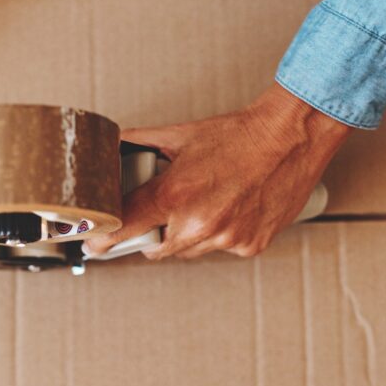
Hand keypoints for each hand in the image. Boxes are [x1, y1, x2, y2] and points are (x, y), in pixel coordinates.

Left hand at [84, 83, 352, 259]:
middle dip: (152, 233)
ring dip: (187, 234)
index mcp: (176, 195)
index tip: (94, 243)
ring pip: (188, 251)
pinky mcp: (250, 246)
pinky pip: (221, 249)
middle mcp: (200, 222)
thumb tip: (110, 149)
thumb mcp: (179, 136)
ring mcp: (227, 238)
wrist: (291, 136)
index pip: (124, 228)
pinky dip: (220, 235)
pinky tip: (229, 208)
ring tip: (204, 201)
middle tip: (161, 211)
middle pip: (155, 248)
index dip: (104, 238)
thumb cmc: (240, 135)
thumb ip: (139, 144)